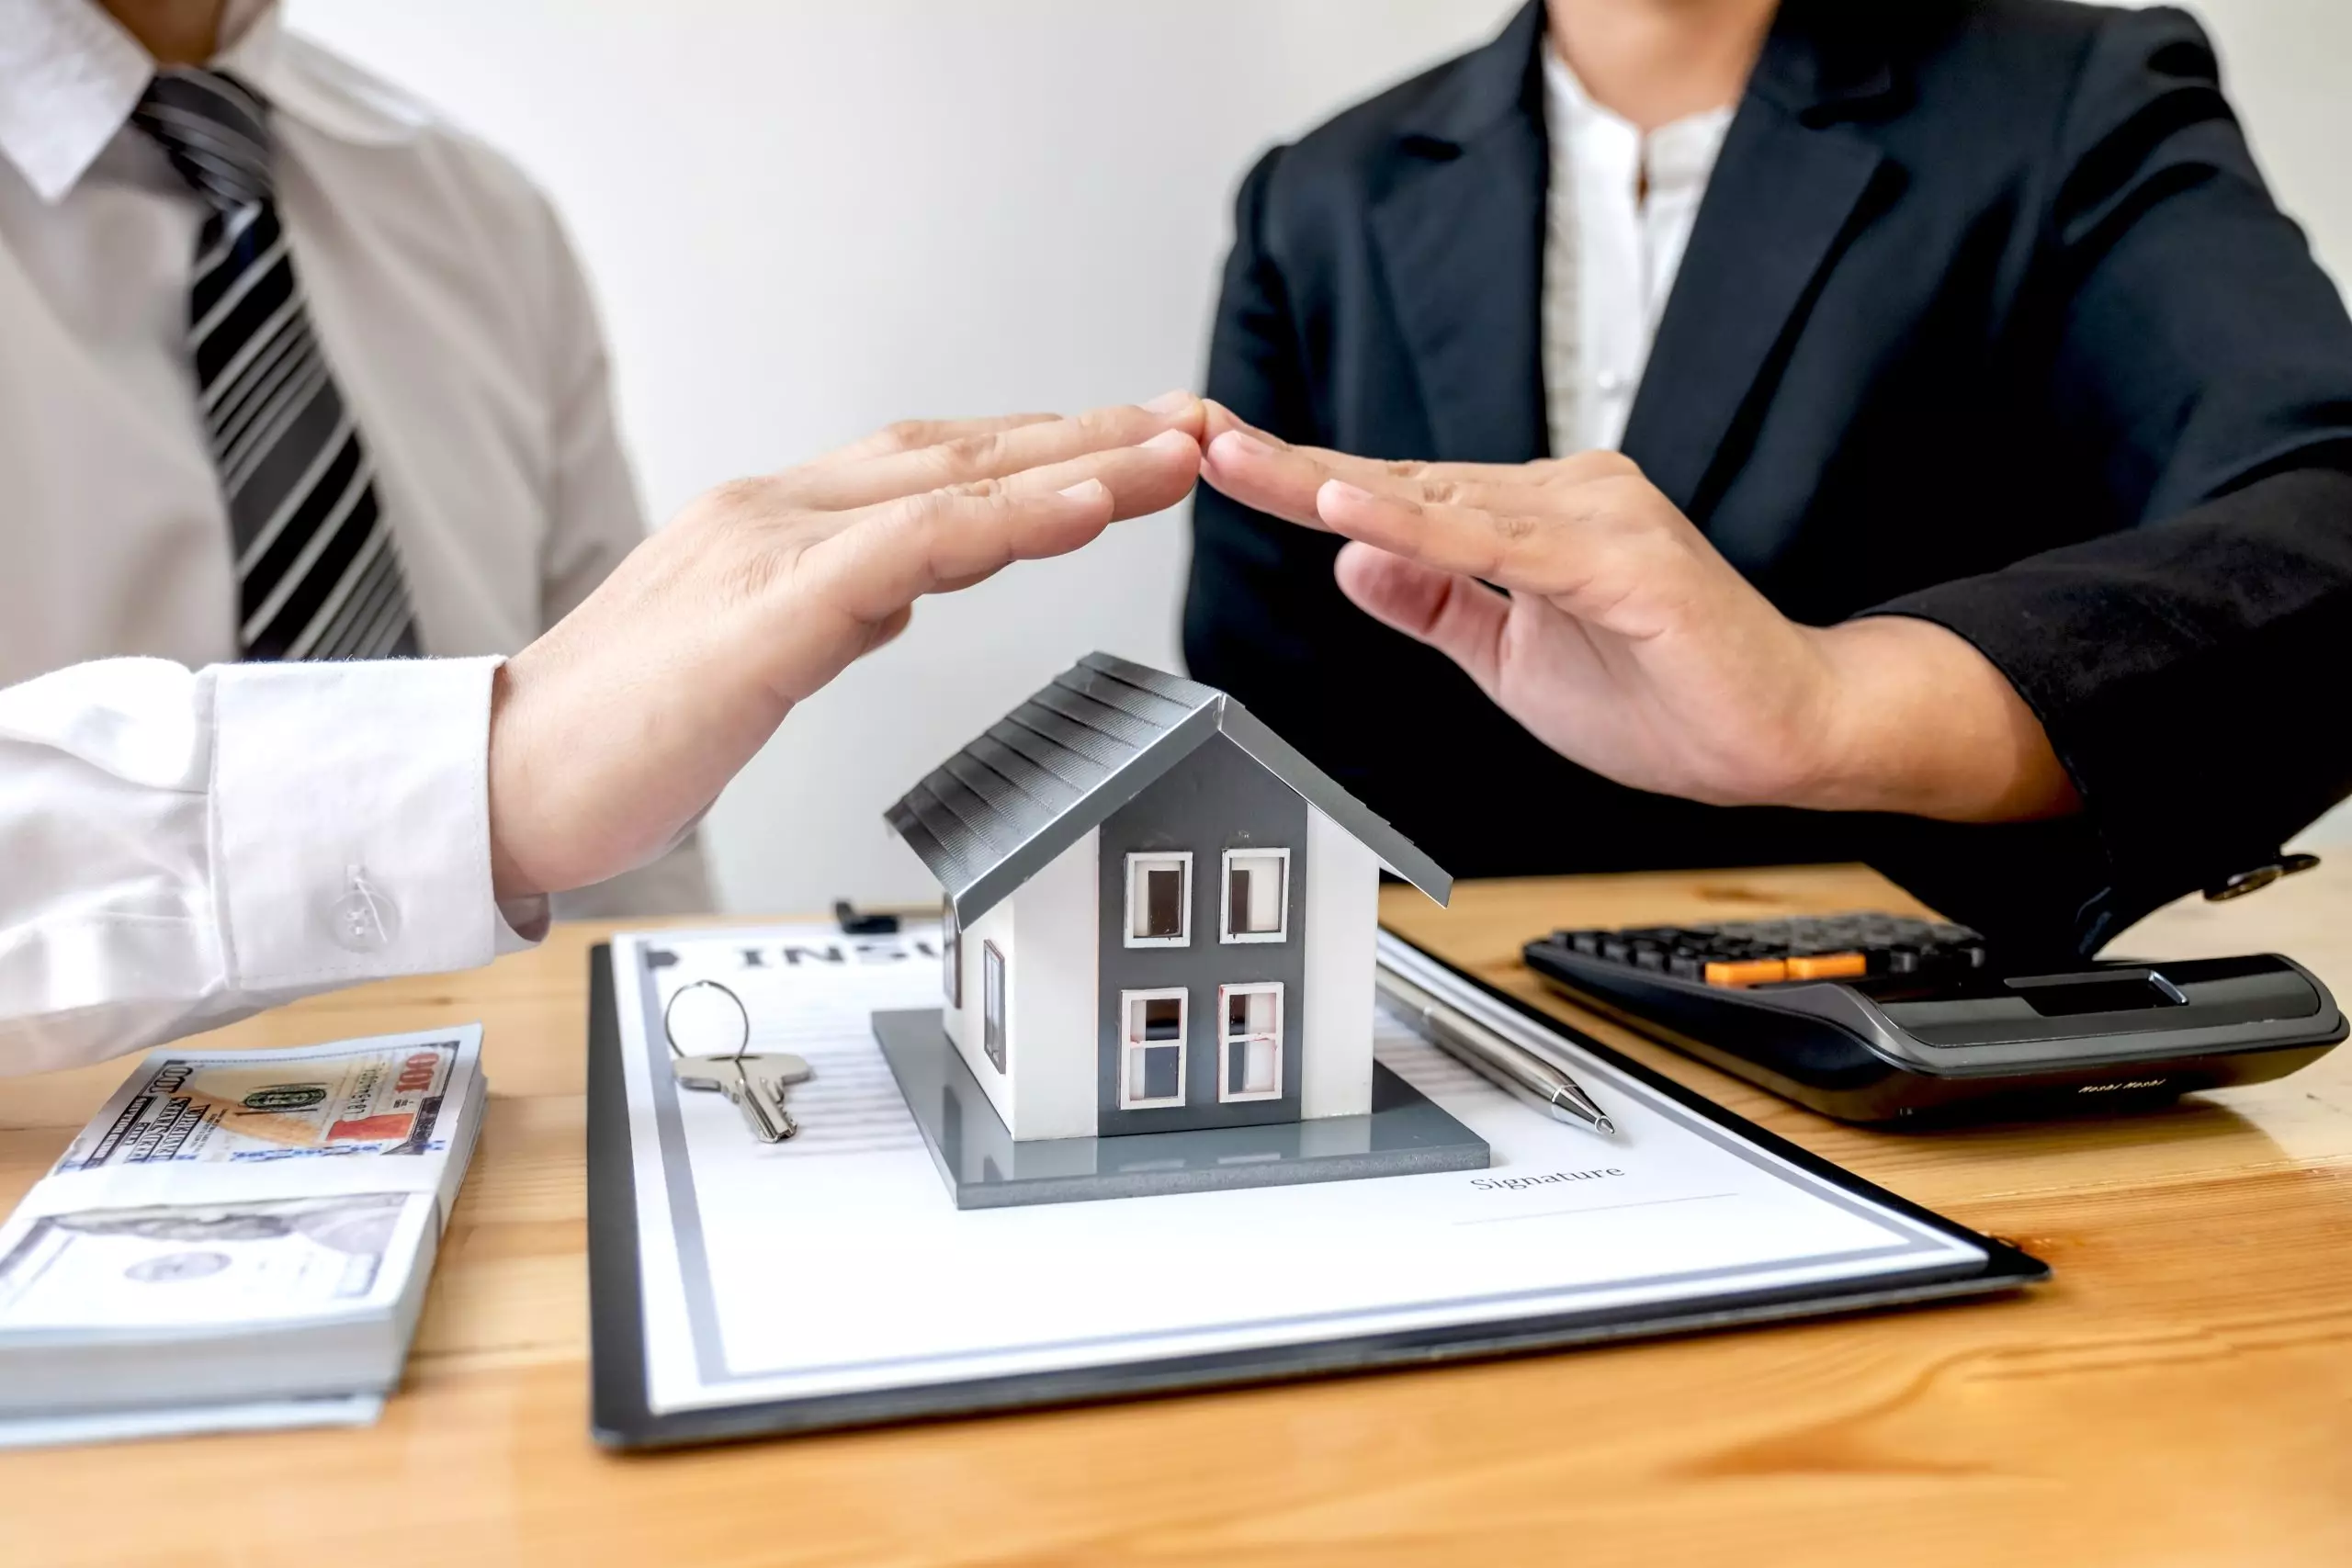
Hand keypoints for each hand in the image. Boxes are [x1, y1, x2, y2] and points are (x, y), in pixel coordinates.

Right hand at [488, 396, 1206, 900]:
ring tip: (1177, 451)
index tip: (1137, 445)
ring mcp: (769, 552)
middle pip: (964, 453)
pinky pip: (907, 552)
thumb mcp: (751, 657)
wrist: (496, 780)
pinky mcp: (764, 618)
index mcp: (776, 523)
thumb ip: (829, 609)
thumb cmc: (616, 732)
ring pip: (951, 486)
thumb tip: (902, 589)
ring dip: (1079, 464)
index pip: (936, 465)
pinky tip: (1084, 507)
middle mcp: (777, 511)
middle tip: (1198, 421)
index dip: (1043, 450)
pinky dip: (1004, 523)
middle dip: (1091, 436)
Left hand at [1196, 406, 2077, 823]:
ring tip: (1243, 462)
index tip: (1218, 458)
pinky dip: (1424, 527)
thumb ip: (1438, 604)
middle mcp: (1560, 495)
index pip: (1394, 496)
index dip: (1301, 481)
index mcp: (1528, 518)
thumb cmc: (1667, 697)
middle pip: (1399, 482)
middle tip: (1194, 437)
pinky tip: (1352, 511)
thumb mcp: (1511, 658)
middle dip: (1290, 466)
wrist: (1780, 739)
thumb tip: (1353, 559)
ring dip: (1334, 483)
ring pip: (1440, 500)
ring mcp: (1595, 517)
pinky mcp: (1624, 562)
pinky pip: (1504, 545)